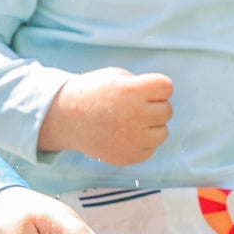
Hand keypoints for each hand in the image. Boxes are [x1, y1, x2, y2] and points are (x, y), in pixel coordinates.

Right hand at [38, 67, 172, 166]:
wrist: (66, 119)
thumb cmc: (93, 94)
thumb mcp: (116, 76)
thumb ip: (142, 85)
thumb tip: (163, 99)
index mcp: (131, 91)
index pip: (167, 87)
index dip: (157, 87)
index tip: (144, 89)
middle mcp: (134, 116)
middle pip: (167, 110)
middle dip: (154, 107)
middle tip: (135, 106)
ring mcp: (131, 139)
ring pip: (163, 133)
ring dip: (151, 126)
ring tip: (131, 122)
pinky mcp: (128, 157)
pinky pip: (150, 149)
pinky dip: (141, 142)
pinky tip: (125, 135)